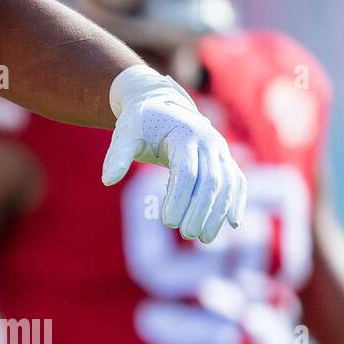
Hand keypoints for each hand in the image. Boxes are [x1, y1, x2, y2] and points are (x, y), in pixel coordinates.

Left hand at [102, 64, 246, 243]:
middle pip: (210, 180)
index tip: (167, 222)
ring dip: (218, 212)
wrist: (162, 105)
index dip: (179, 198)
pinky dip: (235, 201)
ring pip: (227, 183)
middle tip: (186, 234)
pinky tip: (231, 224)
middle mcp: (208, 141)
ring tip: (204, 238)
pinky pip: (236, 181)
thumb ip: (117, 155)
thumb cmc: (140, 122)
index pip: (186, 171)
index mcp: (184, 134)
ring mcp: (220, 150)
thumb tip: (107, 180)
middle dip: (200, 210)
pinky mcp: (224, 158)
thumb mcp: (125, 132)